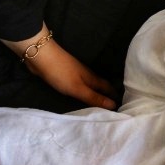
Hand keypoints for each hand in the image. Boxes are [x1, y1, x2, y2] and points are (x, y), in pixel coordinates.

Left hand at [2, 24, 116, 108]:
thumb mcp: (78, 89)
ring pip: (91, 85)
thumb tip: (114, 106)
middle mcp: (87, 75)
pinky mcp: (67, 74)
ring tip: (101, 105)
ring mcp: (77, 74)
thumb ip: (94, 97)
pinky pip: (81, 85)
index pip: (108, 88)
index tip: (122, 107)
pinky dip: (86, 91)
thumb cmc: (61, 73)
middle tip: (113, 108)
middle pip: (101, 86)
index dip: (115, 97)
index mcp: (92, 78)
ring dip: (97, 93)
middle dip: (108, 95)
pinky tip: (83, 96)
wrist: (41, 56)